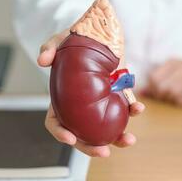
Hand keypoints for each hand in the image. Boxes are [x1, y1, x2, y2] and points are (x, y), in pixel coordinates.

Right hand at [39, 30, 144, 156]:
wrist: (101, 30)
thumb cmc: (76, 40)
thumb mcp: (59, 41)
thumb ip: (48, 49)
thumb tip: (42, 61)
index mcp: (62, 99)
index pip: (56, 122)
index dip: (61, 133)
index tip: (70, 138)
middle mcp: (82, 106)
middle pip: (84, 134)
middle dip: (92, 147)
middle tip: (103, 152)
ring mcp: (101, 102)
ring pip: (107, 127)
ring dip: (119, 137)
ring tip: (129, 140)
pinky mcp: (118, 95)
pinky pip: (125, 107)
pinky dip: (133, 110)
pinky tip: (138, 108)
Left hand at [146, 59, 181, 105]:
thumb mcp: (175, 70)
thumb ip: (159, 79)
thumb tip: (142, 92)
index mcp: (173, 62)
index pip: (154, 78)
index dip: (152, 89)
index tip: (157, 93)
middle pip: (163, 87)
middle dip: (161, 96)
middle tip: (166, 98)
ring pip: (174, 93)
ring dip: (172, 99)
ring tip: (176, 97)